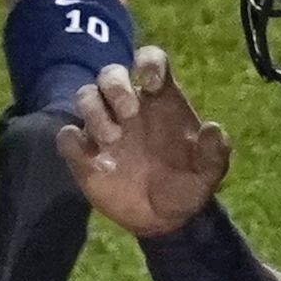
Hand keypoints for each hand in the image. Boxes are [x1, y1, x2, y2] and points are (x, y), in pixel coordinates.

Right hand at [58, 48, 231, 237]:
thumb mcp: (208, 175)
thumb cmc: (186, 186)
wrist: (163, 220)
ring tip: (112, 141)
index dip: (148, 62)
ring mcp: (103, 126)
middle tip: (129, 115)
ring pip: (85, 95)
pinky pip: (66, 134)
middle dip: (116, 87)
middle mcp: (128, 106)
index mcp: (160, 100)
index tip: (152, 83)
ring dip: (94, 112)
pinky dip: (74, 142)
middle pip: (110, 73)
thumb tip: (213, 129)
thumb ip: (214, 154)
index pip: (150, 60)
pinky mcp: (82, 152)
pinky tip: (96, 163)